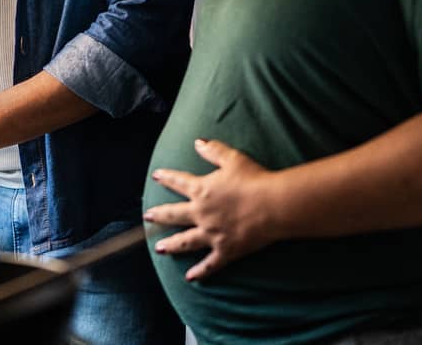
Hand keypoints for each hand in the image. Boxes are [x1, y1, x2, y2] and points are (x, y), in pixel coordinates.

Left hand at [144, 138, 279, 280]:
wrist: (273, 205)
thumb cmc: (254, 179)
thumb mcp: (232, 158)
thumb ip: (213, 150)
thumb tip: (197, 142)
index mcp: (201, 190)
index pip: (178, 182)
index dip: (166, 178)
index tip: (156, 176)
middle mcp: (201, 213)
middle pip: (174, 215)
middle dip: (159, 215)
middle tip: (148, 217)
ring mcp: (211, 234)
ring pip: (185, 242)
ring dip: (171, 245)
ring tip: (159, 249)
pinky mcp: (225, 250)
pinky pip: (209, 264)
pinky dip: (200, 272)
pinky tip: (190, 278)